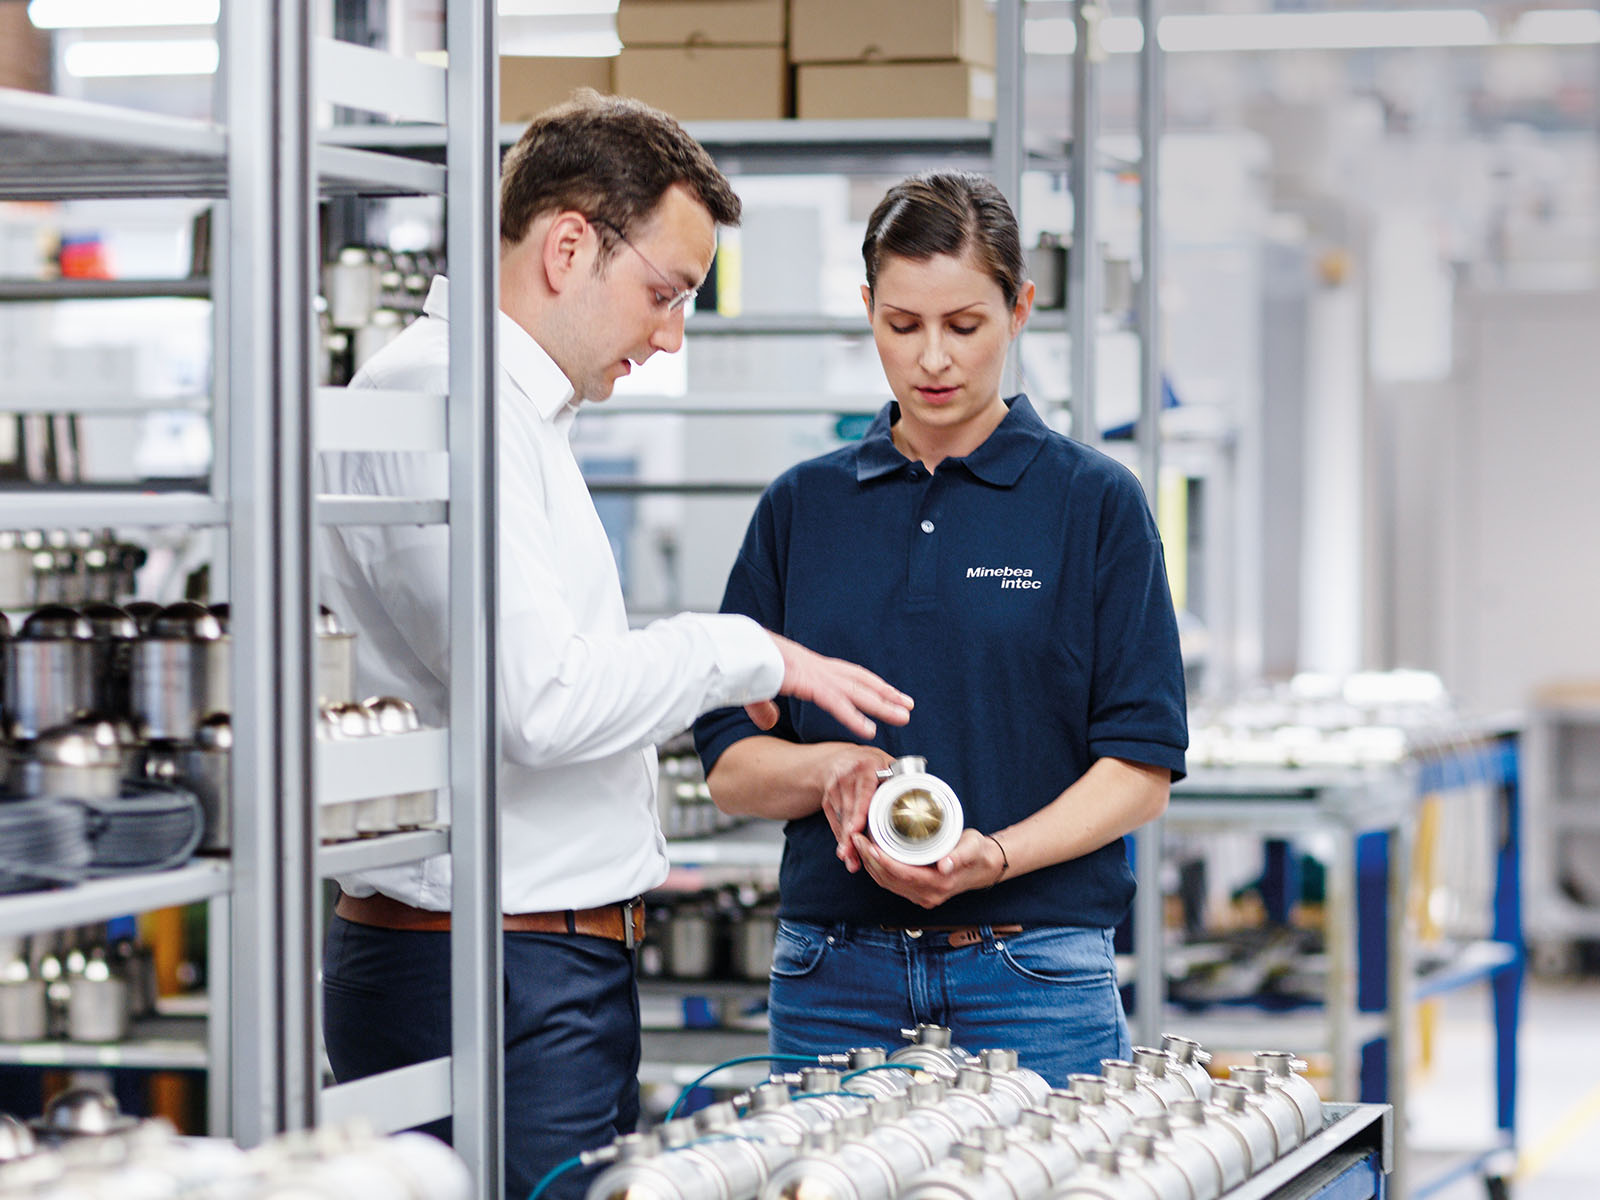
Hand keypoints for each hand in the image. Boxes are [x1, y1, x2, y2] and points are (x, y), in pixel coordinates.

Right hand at [744, 633, 912, 739]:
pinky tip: (870, 730)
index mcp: (809, 665)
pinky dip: (854, 717)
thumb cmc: (744, 664)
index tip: (889, 694)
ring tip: (904, 716)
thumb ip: (765, 709)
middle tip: (908, 705)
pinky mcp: (806, 682)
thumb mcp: (757, 691)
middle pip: (860, 680)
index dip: (870, 685)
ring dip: (883, 704)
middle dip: (886, 693)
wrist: (735, 649)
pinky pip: (835, 703)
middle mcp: (818, 667)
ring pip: (857, 691)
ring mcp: (814, 673)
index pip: (847, 674)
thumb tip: (769, 723)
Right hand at [817, 746, 895, 872]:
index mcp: (866, 766)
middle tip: (852, 855)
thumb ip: (900, 779)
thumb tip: (922, 798)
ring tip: (851, 860)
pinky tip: (845, 852)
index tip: (856, 830)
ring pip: (840, 818)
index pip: (863, 792)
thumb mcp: (888, 763)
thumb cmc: (872, 764)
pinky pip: (834, 821)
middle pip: (849, 809)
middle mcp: (847, 776)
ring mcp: (834, 788)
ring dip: (845, 840)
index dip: (859, 812)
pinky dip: (840, 837)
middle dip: (849, 834)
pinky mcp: (828, 799)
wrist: (843, 758)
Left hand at [851, 828, 1005, 908]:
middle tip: (856, 839)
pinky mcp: (916, 893)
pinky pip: (891, 883)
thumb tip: (946, 866)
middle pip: (890, 880)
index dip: (884, 861)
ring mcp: (921, 896)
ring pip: (887, 883)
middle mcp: (927, 895)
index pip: (903, 874)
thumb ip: (960, 856)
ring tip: (858, 844)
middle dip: (870, 860)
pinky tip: (870, 855)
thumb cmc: (976, 852)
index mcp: (939, 884)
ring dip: (870, 865)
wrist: (983, 867)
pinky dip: (877, 870)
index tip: (870, 845)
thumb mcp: (972, 847)